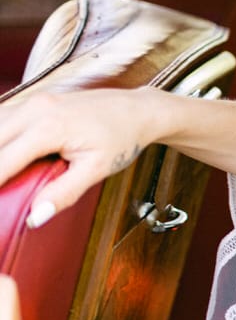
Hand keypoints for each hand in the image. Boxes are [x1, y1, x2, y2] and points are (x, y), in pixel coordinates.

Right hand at [0, 89, 155, 226]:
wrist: (138, 110)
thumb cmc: (122, 138)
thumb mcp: (97, 170)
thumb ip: (64, 193)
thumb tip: (34, 218)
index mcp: (49, 127)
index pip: (1, 162)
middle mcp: (35, 109)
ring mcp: (33, 101)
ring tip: (1, 179)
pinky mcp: (33, 100)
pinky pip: (1, 117)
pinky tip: (2, 155)